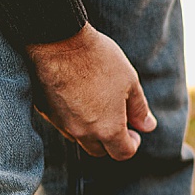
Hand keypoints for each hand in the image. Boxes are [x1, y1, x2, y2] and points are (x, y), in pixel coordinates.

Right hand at [25, 23, 155, 159]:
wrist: (58, 40)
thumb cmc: (99, 59)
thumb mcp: (129, 81)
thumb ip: (139, 108)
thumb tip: (147, 126)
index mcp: (108, 129)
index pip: (123, 153)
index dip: (132, 144)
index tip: (134, 131)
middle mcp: (83, 133)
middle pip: (100, 150)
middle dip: (111, 140)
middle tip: (118, 119)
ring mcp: (62, 124)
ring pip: (80, 138)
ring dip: (91, 130)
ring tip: (97, 104)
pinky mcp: (46, 112)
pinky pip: (63, 124)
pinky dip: (73, 118)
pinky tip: (77, 96)